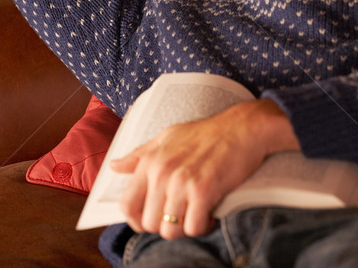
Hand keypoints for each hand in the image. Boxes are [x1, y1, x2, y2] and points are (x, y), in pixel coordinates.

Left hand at [111, 99, 298, 239]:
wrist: (241, 128)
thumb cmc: (205, 132)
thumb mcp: (167, 136)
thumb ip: (139, 155)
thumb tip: (114, 166)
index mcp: (150, 161)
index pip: (127, 204)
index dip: (136, 220)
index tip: (151, 219)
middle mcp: (162, 172)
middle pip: (148, 223)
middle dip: (164, 225)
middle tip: (180, 214)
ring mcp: (182, 183)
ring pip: (170, 230)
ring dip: (184, 228)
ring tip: (195, 214)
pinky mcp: (203, 191)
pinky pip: (194, 228)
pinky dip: (202, 227)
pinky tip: (210, 213)